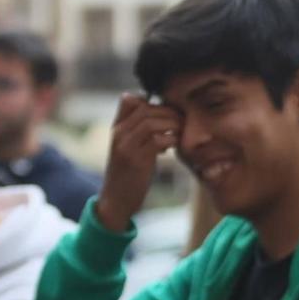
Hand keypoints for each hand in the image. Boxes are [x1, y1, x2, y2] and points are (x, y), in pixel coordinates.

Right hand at [94, 93, 181, 232]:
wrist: (116, 200)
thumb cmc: (129, 173)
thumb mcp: (131, 148)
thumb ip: (141, 131)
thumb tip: (165, 116)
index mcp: (116, 128)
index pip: (129, 99)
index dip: (151, 101)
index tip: (166, 111)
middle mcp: (118, 134)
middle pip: (145, 109)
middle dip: (168, 111)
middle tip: (182, 120)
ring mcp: (125, 146)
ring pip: (151, 122)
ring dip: (171, 124)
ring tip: (179, 132)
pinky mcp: (136, 160)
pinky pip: (157, 140)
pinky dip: (170, 140)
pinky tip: (173, 146)